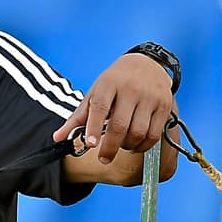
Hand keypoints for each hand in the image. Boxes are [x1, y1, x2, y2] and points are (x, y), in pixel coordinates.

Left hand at [53, 53, 175, 163]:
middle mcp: (131, 89)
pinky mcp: (164, 106)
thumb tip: (58, 138)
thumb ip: (77, 117)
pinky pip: (153, 134)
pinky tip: (135, 144)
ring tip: (121, 145)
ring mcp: (150, 97)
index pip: (100, 107)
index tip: (91, 144)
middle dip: (110, 147)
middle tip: (103, 158)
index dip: (94, 127)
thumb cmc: (115, 82)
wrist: (147, 63)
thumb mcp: (95, 93)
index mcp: (109, 84)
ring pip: (138, 132)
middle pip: (120, 125)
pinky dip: (143, 146)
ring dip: (127, 146)